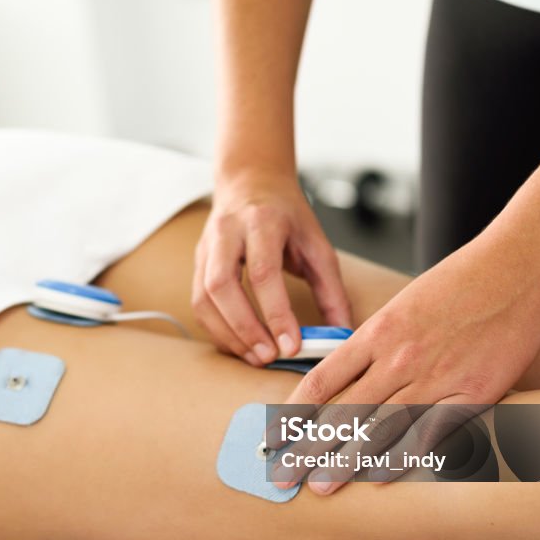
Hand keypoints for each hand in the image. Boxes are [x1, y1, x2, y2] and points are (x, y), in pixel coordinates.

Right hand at [193, 170, 352, 365]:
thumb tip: (342, 333)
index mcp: (262, 222)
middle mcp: (227, 232)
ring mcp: (206, 247)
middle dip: (244, 328)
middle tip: (268, 357)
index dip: (276, 313)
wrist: (251, 182)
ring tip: (256, 357)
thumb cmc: (287, 215)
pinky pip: (199, 303)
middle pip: (222, 285)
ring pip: (203, 297)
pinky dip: (217, 329)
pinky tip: (239, 344)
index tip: (291, 346)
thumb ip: (331, 290)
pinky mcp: (197, 262)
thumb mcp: (317, 244)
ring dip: (227, 334)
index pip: (263, 273)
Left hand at [285, 233, 539, 491]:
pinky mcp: (473, 393)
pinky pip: (432, 433)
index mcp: (375, 334)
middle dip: (307, 449)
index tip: (271, 438)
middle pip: (342, 413)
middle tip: (282, 476)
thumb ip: (373, 344)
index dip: (291, 415)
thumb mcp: (400, 305)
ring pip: (380, 429)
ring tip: (321, 487)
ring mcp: (435, 378)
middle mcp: (397, 359)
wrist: (517, 267)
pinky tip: (381, 478)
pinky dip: (405, 458)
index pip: (319, 382)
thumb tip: (343, 375)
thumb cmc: (458, 282)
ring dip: (346, 462)